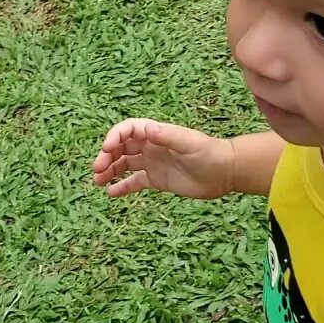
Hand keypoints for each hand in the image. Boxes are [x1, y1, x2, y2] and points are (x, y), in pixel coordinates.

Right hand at [92, 119, 234, 198]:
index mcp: (156, 134)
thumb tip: (148, 129)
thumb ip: (168, 136)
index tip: (107, 148)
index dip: (114, 136)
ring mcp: (152, 163)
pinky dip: (122, 187)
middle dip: (107, 156)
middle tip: (97, 169)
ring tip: (98, 182)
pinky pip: (135, 182)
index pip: (128, 130)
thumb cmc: (210, 153)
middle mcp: (151, 146)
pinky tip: (111, 193)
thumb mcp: (189, 143)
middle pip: (121, 148)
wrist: (225, 173)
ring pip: (124, 164)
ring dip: (109, 171)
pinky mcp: (157, 180)